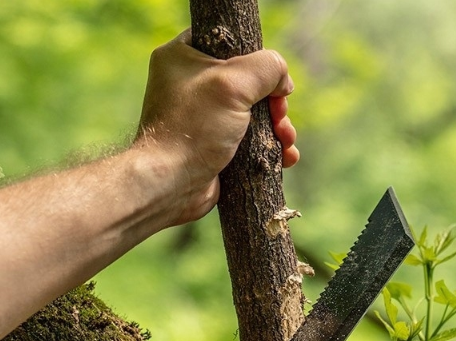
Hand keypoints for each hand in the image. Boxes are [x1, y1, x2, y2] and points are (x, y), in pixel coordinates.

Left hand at [136, 30, 298, 226]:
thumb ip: (267, 67)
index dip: (255, 56)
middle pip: (248, 80)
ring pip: (253, 113)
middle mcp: (189, 85)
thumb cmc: (193, 129)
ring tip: (285, 140)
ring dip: (277, 126)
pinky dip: (270, 146)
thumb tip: (283, 82)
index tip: (269, 79)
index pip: (226, 40)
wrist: (169, 186)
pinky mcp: (212, 146)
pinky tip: (285, 156)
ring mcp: (201, 118)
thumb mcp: (234, 84)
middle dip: (273, 101)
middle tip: (279, 116)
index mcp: (181, 57)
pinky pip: (250, 139)